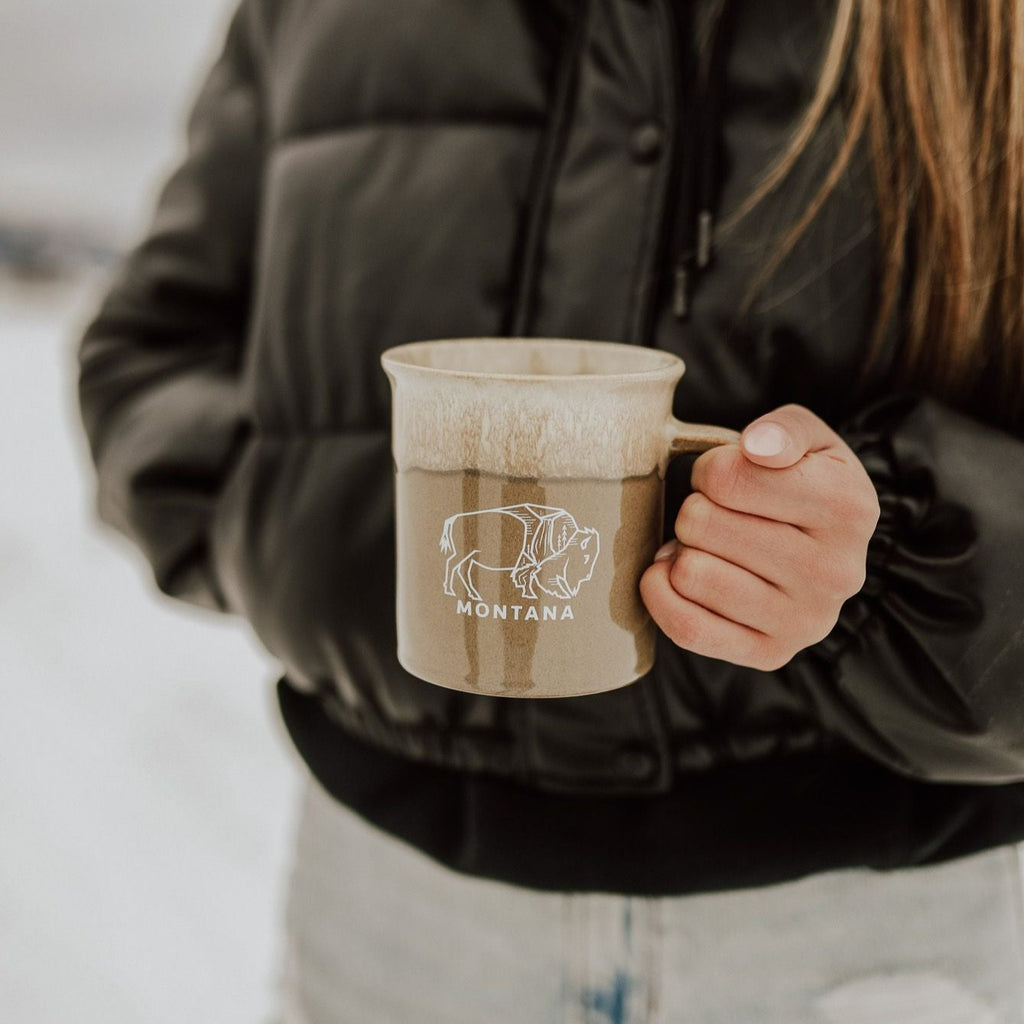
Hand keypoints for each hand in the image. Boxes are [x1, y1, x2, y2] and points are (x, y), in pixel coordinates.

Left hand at [640, 404, 879, 670]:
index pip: (726, 478)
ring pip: (690, 573)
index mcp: (848, 507)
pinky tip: (677, 572)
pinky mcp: (771, 654)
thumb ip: (784, 428)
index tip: (725, 477)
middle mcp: (835, 572)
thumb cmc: (805, 484)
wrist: (824, 551)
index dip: (709, 469)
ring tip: (709, 546)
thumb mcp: (808, 440)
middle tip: (717, 514)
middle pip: (700, 523)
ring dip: (684, 551)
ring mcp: (805, 621)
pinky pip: (686, 627)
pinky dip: (662, 593)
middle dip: (695, 509)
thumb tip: (756, 448)